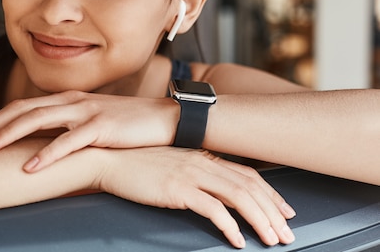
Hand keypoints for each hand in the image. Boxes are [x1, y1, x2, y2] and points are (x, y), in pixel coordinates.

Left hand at [0, 90, 177, 170]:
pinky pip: (69, 141)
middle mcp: (71, 101)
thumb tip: (42, 146)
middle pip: (22, 110)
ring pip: (39, 120)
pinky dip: (47, 154)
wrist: (166, 119)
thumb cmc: (127, 125)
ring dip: (10, 134)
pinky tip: (30, 167)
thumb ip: (67, 128)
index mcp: (66, 100)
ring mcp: (86, 112)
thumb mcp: (91, 123)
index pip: (22, 107)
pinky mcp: (102, 127)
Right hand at [96, 146, 296, 247]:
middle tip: (287, 233)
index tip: (285, 211)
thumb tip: (209, 190)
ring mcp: (190, 173)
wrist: (108, 159)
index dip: (270, 194)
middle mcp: (201, 162)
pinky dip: (230, 226)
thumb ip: (192, 173)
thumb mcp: (170, 165)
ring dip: (260, 220)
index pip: (247, 174)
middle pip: (250, 186)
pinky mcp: (177, 188)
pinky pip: (213, 208)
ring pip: (239, 196)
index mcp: (202, 156)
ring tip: (272, 239)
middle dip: (274, 212)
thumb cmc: (135, 164)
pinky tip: (237, 240)